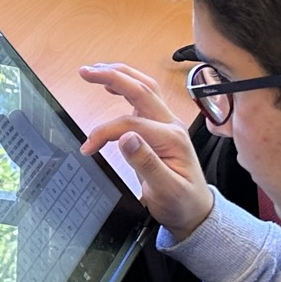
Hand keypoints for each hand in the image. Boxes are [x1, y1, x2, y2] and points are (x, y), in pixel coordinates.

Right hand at [79, 63, 214, 240]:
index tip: (87, 148)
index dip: (104, 131)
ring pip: (144, 87)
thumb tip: (125, 138)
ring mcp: (165, 123)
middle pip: (141, 89)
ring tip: (95, 70)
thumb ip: (146, 163)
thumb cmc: (181, 202)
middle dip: (112, 76)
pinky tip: (110, 85)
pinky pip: (142, 97)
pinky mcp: (158, 126)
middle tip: (85, 72)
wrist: (195, 211)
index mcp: (172, 138)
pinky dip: (125, 85)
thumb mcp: (166, 189)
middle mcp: (171, 124)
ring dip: (120, 75)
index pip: (130, 123)